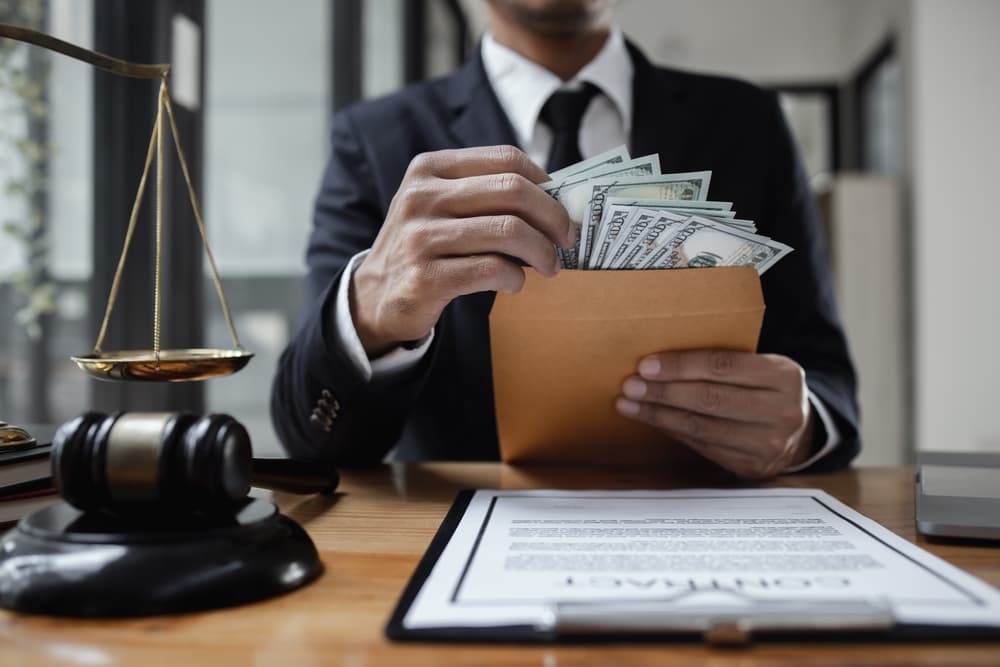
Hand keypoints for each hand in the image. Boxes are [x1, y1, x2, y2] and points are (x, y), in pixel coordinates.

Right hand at [351, 145, 575, 356]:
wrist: (376, 295)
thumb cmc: (425, 246)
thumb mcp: (441, 205)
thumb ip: (486, 194)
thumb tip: (557, 198)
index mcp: (430, 169)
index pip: (505, 159)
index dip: (544, 182)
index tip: (561, 205)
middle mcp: (421, 197)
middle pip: (512, 191)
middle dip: (553, 216)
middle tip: (568, 238)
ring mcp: (420, 238)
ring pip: (508, 231)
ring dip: (542, 252)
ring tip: (551, 265)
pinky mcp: (425, 278)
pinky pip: (491, 270)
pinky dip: (515, 277)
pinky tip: (515, 282)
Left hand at [615, 349, 815, 478]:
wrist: (801, 432)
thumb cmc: (767, 389)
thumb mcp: (761, 366)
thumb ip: (725, 362)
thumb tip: (661, 361)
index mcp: (784, 376)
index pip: (722, 366)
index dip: (681, 366)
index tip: (646, 365)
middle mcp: (781, 411)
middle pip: (709, 399)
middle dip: (663, 392)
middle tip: (630, 385)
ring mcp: (768, 444)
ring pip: (701, 427)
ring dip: (659, 415)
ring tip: (628, 404)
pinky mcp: (751, 466)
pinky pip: (702, 446)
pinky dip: (672, 431)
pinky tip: (652, 420)